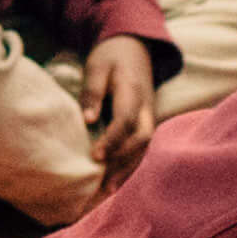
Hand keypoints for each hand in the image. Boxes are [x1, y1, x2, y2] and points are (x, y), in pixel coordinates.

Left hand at [82, 37, 162, 177]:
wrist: (134, 46)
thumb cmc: (111, 56)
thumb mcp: (97, 66)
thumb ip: (93, 92)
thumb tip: (87, 121)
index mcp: (133, 92)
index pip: (126, 121)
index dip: (112, 141)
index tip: (95, 157)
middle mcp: (146, 108)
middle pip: (141, 140)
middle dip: (123, 163)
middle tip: (102, 183)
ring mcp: (149, 117)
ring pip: (144, 148)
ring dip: (127, 170)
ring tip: (107, 191)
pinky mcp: (145, 124)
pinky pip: (141, 148)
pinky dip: (130, 166)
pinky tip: (115, 182)